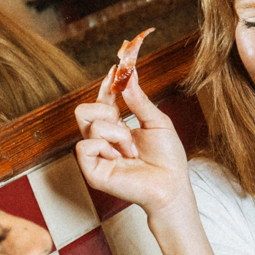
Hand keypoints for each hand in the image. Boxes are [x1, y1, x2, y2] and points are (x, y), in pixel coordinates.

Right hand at [73, 72, 191, 220]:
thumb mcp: (156, 121)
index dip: (106, 86)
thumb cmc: (167, 158)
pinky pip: (83, 146)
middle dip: (106, 110)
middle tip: (124, 124)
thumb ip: (139, 100)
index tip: (115, 70)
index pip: (102, 102)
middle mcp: (103, 141)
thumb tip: (130, 75)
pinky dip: (104, 147)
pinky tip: (118, 158)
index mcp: (117, 128)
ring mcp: (96, 155)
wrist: (171, 185)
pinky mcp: (92, 170)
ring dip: (116, 134)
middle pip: (83, 110)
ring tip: (131, 150)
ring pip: (88, 124)